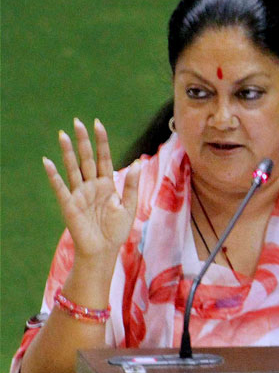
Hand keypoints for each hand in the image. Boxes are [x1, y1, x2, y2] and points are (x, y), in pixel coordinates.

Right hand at [43, 118, 140, 261]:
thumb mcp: (129, 205)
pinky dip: (54, 175)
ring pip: (73, 168)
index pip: (103, 158)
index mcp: (106, 184)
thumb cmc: (117, 230)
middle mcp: (91, 185)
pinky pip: (60, 187)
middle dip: (83, 140)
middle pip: (86, 158)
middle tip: (78, 121)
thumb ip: (132, 184)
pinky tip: (48, 162)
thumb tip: (137, 162)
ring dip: (67, 152)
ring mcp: (79, 194)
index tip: (98, 124)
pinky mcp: (69, 205)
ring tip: (62, 134)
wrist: (104, 251)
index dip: (101, 141)